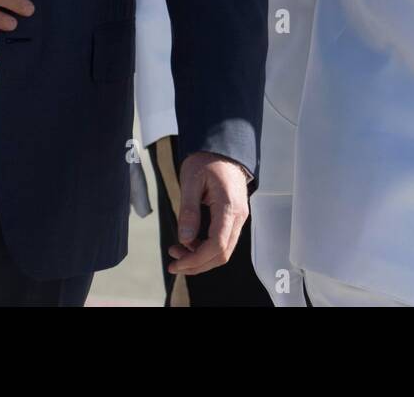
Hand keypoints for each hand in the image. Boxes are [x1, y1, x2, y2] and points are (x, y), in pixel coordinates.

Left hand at [166, 151, 250, 275]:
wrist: (223, 149)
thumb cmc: (207, 160)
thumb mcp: (191, 180)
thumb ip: (189, 211)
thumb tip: (185, 239)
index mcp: (229, 206)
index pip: (217, 245)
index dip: (196, 260)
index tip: (176, 263)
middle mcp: (239, 216)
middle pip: (222, 254)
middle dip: (197, 264)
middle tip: (173, 262)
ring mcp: (239, 218)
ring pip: (224, 251)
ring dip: (201, 258)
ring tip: (178, 252)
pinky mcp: (234, 218)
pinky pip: (223, 241)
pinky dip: (206, 249)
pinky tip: (190, 244)